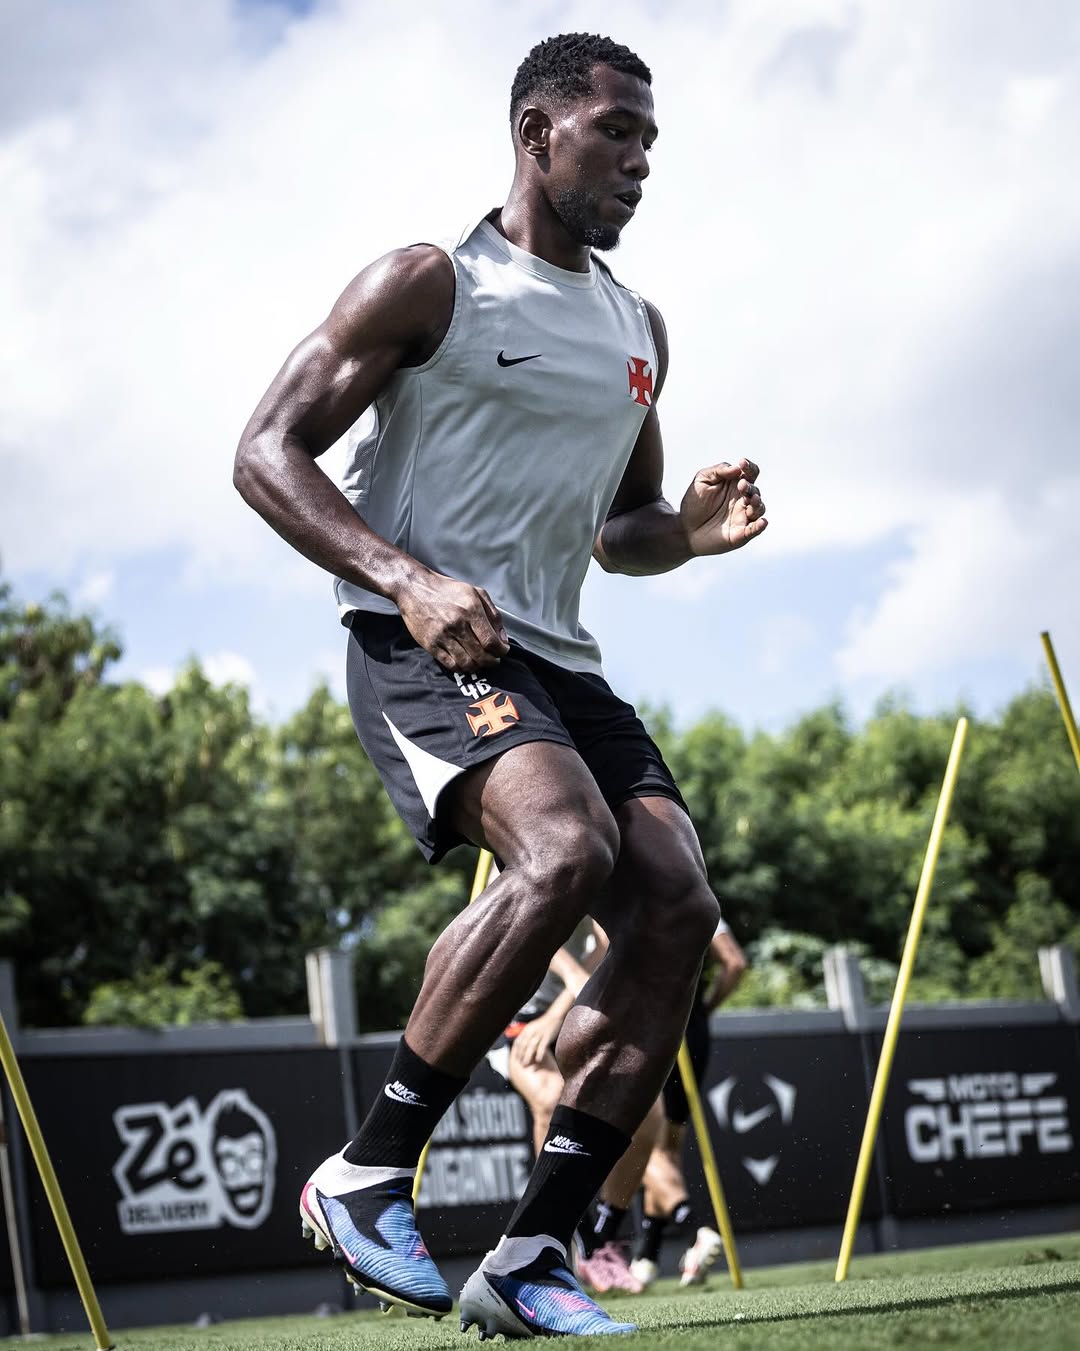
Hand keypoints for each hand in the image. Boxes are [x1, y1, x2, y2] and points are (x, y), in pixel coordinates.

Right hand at [395, 567, 509, 670]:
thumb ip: (493, 614)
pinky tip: (465, 663)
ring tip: (480, 662)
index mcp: (471, 609)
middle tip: (494, 660)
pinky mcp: (430, 644)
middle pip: (481, 655)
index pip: (491, 641)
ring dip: (477, 667)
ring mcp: (442, 636)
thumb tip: (503, 638)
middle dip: (491, 661)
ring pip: (466, 663)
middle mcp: (457, 624)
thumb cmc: (448, 590)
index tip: (503, 651)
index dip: (501, 650)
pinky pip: (450, 664)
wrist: (415, 588)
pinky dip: (461, 668)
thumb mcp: (476, 593)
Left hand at [510, 1012, 561, 1067]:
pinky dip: (539, 1053)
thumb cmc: (544, 1023)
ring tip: (526, 1063)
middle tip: (519, 1063)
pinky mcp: (546, 1036)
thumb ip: (528, 1036)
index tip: (515, 1058)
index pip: (518, 1041)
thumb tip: (523, 1046)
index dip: (516, 1050)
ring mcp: (539, 1034)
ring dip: (527, 1055)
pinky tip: (538, 1059)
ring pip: (531, 1046)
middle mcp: (531, 1031)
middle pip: (523, 1044)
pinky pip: (542, 1046)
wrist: (554, 1016)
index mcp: (527, 1029)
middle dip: (520, 1054)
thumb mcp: (533, 1028)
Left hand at [680, 458, 767, 555]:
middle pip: (755, 490)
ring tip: (751, 499)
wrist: (684, 528)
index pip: (750, 473)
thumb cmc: (694, 503)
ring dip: (757, 503)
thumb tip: (737, 468)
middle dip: (749, 487)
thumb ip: (718, 470)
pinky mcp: (740, 534)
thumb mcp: (702, 480)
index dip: (749, 467)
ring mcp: (743, 516)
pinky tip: (763, 522)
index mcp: (735, 484)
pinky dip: (760, 526)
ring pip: (758, 508)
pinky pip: (754, 530)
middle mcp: (742, 499)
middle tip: (741, 485)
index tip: (742, 463)